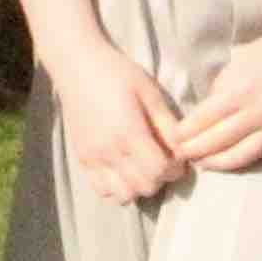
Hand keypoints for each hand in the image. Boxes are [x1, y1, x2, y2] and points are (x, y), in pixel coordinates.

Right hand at [43, 33, 183, 204]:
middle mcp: (109, 150)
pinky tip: (123, 170)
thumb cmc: (118, 73)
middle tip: (162, 161)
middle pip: (144, 187)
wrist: (77, 66)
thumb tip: (184, 151)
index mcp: (129, 131)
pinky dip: (116, 188)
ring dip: (138, 186)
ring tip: (142, 168)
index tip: (177, 157)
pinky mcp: (82, 159)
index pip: (160, 170)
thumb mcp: (150, 93)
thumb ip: (168, 125)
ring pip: (123, 195)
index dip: (175, 168)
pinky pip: (101, 190)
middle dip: (160, 178)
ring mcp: (93, 157)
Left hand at [171, 21, 261, 173]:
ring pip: (238, 157)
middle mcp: (257, 113)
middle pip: (215, 143)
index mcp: (240, 90)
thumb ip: (225, 84)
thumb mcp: (245, 58)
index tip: (172, 137)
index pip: (201, 121)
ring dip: (215, 164)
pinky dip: (242, 161)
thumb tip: (209, 106)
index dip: (183, 134)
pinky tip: (231, 162)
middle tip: (178, 155)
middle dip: (193, 152)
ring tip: (201, 164)